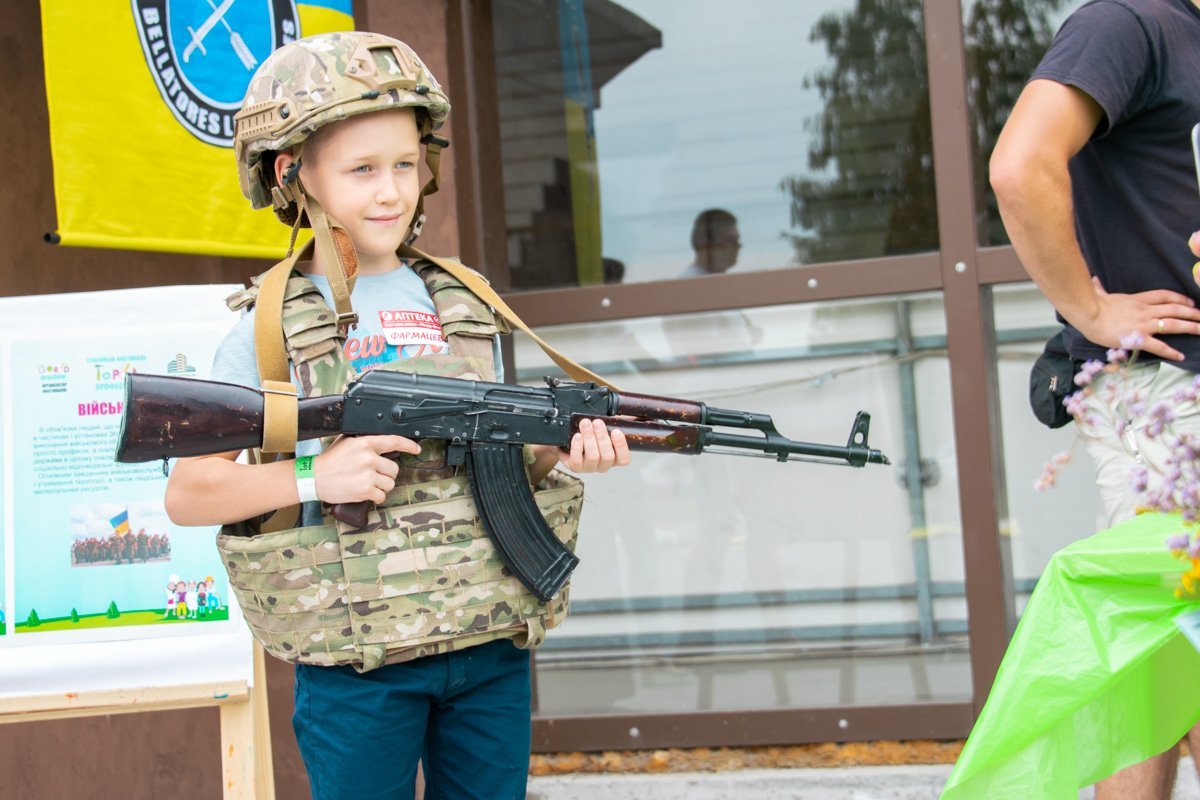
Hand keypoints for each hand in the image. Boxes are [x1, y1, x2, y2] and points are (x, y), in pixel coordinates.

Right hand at [312, 434, 419, 503]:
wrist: (313, 477)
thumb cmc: (329, 461)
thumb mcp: (346, 443)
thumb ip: (364, 443)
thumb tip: (382, 443)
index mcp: (365, 443)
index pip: (394, 441)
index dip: (409, 445)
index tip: (416, 449)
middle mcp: (368, 457)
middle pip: (394, 469)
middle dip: (385, 474)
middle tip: (371, 475)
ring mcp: (367, 474)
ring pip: (390, 484)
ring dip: (381, 487)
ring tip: (367, 484)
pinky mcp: (365, 490)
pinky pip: (381, 496)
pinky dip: (376, 497)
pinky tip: (365, 493)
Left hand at [558, 418, 630, 473]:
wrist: (569, 441)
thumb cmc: (592, 435)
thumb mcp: (607, 429)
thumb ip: (620, 423)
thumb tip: (637, 416)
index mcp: (614, 458)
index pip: (624, 459)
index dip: (621, 446)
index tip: (616, 431)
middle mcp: (603, 465)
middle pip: (608, 456)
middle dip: (602, 437)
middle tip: (597, 422)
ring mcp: (589, 467)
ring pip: (593, 457)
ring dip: (589, 438)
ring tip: (585, 424)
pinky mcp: (575, 467)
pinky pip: (577, 460)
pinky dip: (577, 447)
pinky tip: (577, 436)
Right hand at [1081, 277, 1199, 361]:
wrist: (1088, 312)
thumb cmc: (1090, 304)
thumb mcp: (1099, 294)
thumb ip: (1099, 288)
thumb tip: (1092, 280)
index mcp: (1136, 300)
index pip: (1163, 296)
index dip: (1179, 298)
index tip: (1190, 302)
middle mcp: (1144, 311)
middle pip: (1174, 309)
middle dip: (1192, 313)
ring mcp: (1143, 324)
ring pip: (1173, 324)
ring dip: (1190, 327)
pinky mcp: (1138, 337)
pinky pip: (1158, 346)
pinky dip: (1170, 352)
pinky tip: (1180, 356)